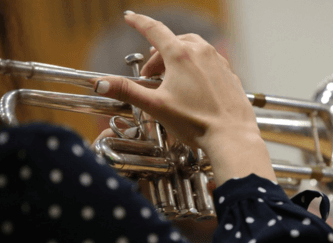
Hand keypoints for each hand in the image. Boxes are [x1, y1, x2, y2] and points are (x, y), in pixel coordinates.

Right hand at [92, 12, 275, 185]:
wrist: (231, 136)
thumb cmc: (197, 122)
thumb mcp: (155, 106)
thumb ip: (127, 91)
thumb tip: (100, 83)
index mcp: (181, 56)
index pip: (154, 30)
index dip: (139, 22)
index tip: (130, 17)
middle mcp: (202, 53)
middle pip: (173, 42)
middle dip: (158, 55)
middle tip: (150, 75)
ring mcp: (219, 62)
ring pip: (194, 49)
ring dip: (178, 58)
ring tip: (170, 78)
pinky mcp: (230, 75)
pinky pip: (209, 62)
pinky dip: (196, 67)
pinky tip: (194, 85)